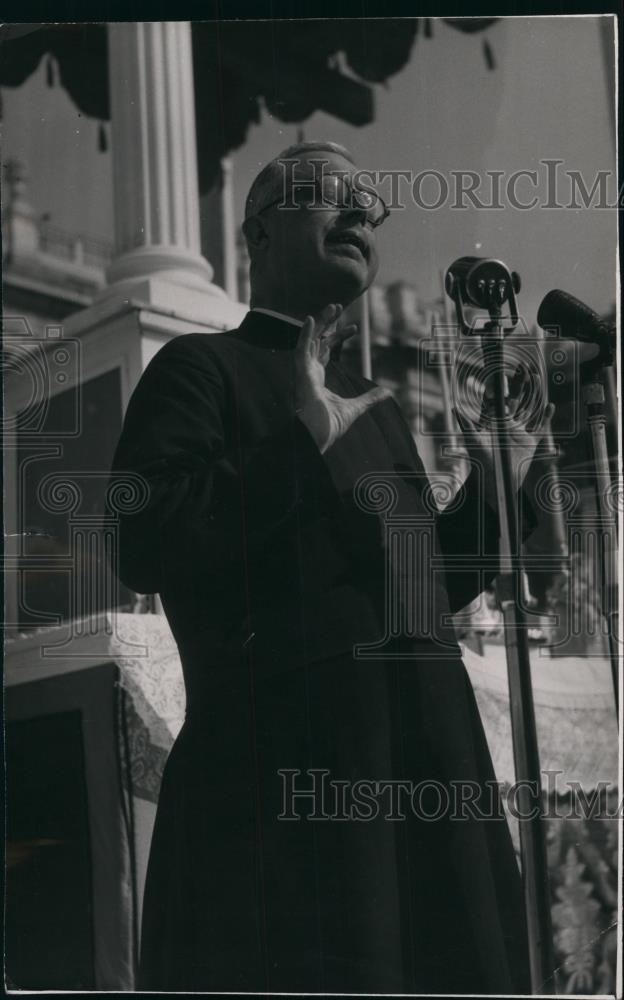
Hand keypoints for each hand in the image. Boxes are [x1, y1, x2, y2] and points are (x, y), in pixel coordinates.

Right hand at [295, 303, 391, 453]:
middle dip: (328, 323)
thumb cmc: (330, 425)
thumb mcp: (356, 407)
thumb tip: (386, 393)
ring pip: (310, 340)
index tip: (353, 328)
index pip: (327, 350)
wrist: (319, 436)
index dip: (338, 337)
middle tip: (339, 306)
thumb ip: (369, 398)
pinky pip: (300, 350)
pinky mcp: (301, 374)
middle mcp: (309, 371)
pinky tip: (311, 320)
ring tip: (332, 307)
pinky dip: (304, 334)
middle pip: (318, 340)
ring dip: (320, 323)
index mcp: (318, 377)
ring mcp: (304, 372)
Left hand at [453, 372, 554, 509]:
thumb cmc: (482, 463)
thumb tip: (454, 408)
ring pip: (529, 409)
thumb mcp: (474, 442)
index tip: (503, 372)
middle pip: (516, 400)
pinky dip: (545, 417)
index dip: (501, 386)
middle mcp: (507, 425)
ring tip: (538, 379)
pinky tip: (550, 406)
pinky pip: (539, 427)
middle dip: (520, 384)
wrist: (496, 483)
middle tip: (524, 368)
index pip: (499, 400)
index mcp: (494, 422)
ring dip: (534, 395)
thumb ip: (466, 425)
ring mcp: (519, 432)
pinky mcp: (530, 442)